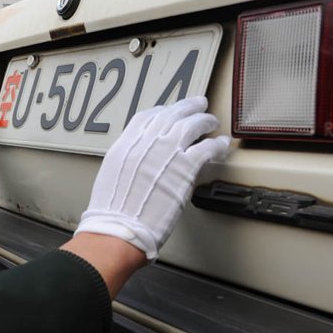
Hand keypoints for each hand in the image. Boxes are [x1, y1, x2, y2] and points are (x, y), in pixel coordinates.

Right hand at [74, 97, 230, 260]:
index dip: (161, 111)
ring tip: (211, 121)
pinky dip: (217, 144)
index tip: (168, 111)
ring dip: (204, 121)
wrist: (120, 228)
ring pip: (191, 125)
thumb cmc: (112, 213)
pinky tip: (221, 144)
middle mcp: (146, 144)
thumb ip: (126, 163)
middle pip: (171, 115)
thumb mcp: (111, 176)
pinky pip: (207, 148)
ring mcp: (167, 153)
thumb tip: (136, 162)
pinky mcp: (186, 168)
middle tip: (198, 104)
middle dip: (187, 107)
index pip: (147, 117)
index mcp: (126, 145)